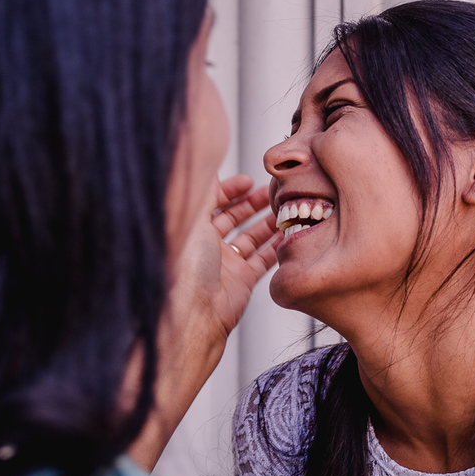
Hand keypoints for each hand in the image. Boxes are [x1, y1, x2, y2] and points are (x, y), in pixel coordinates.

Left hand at [168, 173, 278, 345]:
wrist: (194, 313)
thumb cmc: (186, 267)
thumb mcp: (194, 214)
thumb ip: (204, 188)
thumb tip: (206, 161)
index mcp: (191, 229)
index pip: (212, 202)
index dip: (231, 190)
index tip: (249, 180)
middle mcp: (206, 247)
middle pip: (233, 218)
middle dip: (253, 204)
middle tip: (273, 193)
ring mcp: (224, 265)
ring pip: (250, 238)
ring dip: (268, 223)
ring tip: (287, 210)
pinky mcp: (241, 282)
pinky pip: (262, 261)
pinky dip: (276, 248)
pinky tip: (288, 235)